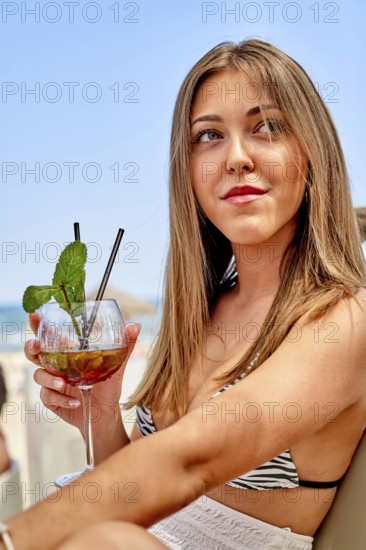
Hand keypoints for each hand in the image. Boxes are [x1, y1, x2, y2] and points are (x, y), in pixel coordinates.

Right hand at [25, 312, 140, 434]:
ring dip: (49, 378)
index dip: (39, 325)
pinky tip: (74, 403)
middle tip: (36, 346)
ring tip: (63, 384)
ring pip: (39, 375)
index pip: (50, 335)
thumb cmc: (108, 387)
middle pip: (34, 352)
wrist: (105, 415)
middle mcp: (57, 365)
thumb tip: (135, 325)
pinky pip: (48, 396)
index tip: (34, 315)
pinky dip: (61, 399)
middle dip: (31, 347)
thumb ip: (125, 346)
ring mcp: (52, 382)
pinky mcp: (51, 399)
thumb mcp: (117, 366)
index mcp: (68, 353)